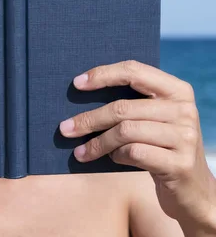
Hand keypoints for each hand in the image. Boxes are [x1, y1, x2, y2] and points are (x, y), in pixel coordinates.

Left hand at [59, 61, 215, 230]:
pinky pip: (134, 153)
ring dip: (97, 143)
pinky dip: (116, 156)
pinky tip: (111, 159)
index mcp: (178, 90)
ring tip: (81, 152)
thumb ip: (134, 102)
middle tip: (65, 128)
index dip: (103, 74)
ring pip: (125, 131)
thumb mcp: (156, 118)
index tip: (77, 84)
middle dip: (89, 118)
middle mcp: (184, 109)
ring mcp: (185, 137)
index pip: (134, 71)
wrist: (195, 190)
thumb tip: (83, 88)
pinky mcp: (179, 164)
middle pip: (123, 107)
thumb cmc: (163, 146)